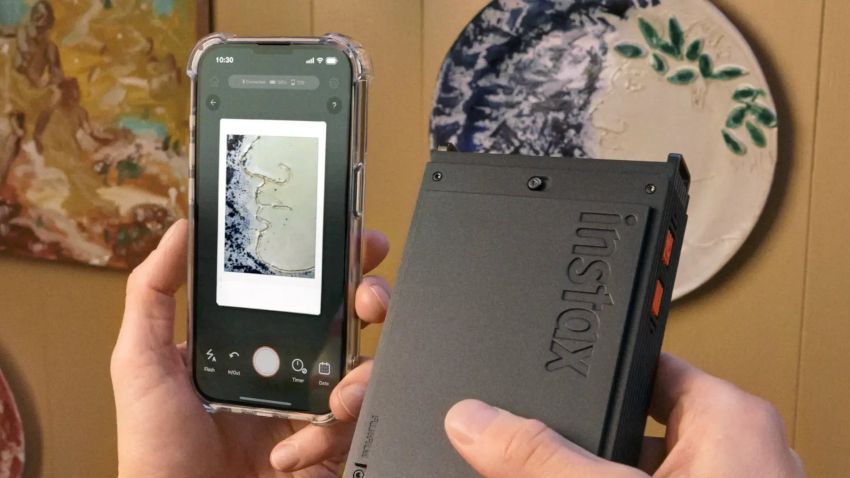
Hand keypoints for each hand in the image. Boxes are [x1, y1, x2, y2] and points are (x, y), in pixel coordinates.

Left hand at [111, 219, 391, 476]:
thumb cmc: (156, 451)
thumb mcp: (141, 362)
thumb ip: (153, 294)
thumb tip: (179, 231)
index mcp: (255, 342)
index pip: (303, 289)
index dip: (335, 263)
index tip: (352, 241)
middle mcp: (291, 367)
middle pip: (350, 318)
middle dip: (371, 298)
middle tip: (369, 299)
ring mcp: (313, 406)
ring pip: (367, 367)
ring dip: (361, 374)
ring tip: (335, 396)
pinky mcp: (327, 445)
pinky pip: (353, 424)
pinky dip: (323, 437)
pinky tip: (287, 453)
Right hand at [444, 353, 805, 476]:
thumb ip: (542, 459)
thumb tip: (476, 421)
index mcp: (729, 420)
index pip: (643, 366)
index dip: (586, 371)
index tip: (539, 379)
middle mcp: (736, 456)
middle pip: (631, 426)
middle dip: (580, 442)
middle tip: (532, 453)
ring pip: (636, 473)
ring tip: (547, 477)